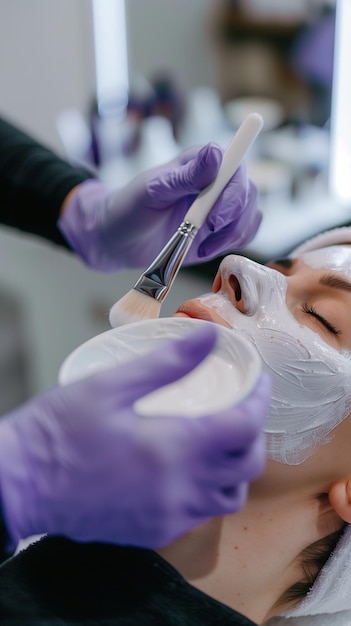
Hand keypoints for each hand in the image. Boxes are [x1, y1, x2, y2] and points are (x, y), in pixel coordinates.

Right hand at [0, 324, 269, 549]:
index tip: (258, 382)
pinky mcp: (153, 531)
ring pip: (227, 497)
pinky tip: (186, 469)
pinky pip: (198, 515)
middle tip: (240, 408)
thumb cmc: (57, 433)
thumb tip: (209, 338)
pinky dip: (206, 490)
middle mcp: (179, 488)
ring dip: (234, 467)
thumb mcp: (109, 384)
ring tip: (218, 440)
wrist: (19, 485)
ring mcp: (167, 516)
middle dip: (253, 434)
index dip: (260, 399)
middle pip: (245, 466)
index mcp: (174, 447)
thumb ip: (167, 362)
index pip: (245, 426)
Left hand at [58, 143, 259, 271]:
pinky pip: (244, 234)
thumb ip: (185, 176)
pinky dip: (230, 245)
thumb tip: (216, 154)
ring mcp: (221, 207)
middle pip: (247, 193)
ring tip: (202, 245)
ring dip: (232, 234)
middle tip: (205, 232)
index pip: (234, 166)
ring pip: (251, 216)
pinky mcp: (222, 230)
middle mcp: (216, 181)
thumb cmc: (130, 208)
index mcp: (200, 162)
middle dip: (232, 218)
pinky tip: (204, 249)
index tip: (215, 216)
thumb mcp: (153, 191)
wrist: (121, 239)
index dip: (232, 191)